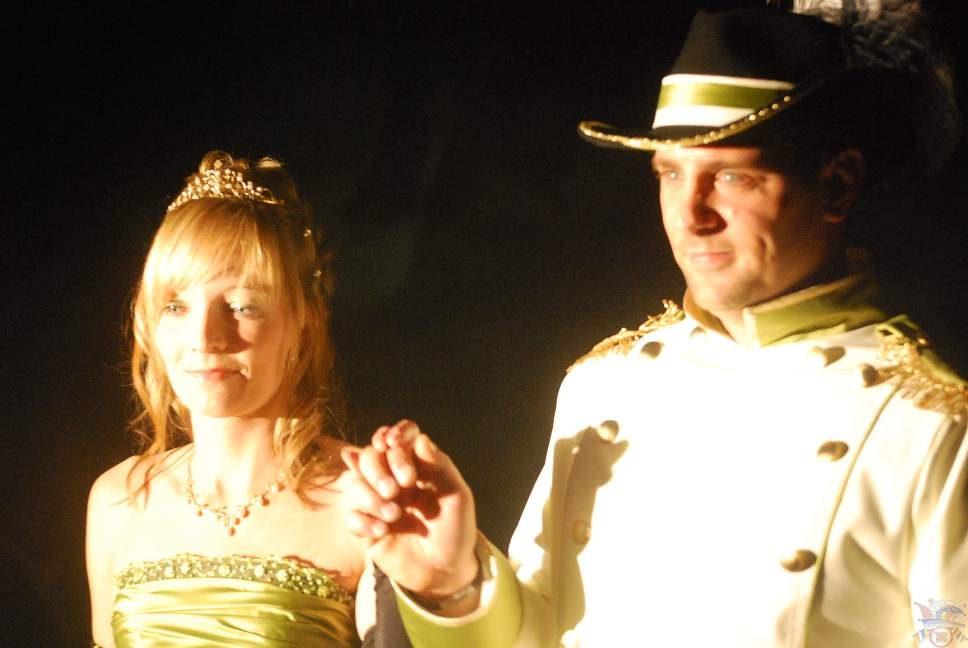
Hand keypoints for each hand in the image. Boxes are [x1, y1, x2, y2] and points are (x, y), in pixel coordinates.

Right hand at [341, 420, 479, 602]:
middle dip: (379, 468)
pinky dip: (362, 520)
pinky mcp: (365, 526)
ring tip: (393, 515)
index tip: (394, 444)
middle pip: (370, 456)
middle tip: (396, 488)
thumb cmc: (455, 530)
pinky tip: (381, 532)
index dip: (394, 436)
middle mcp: (393, 479)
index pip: (398, 438)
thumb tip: (420, 439)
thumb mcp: (458, 496)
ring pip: (355, 483)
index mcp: (416, 466)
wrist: (445, 572)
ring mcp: (377, 502)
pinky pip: (349, 514)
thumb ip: (441, 465)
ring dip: (370, 496)